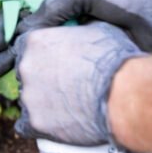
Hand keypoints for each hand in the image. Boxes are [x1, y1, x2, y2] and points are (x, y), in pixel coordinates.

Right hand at [0, 0, 151, 77]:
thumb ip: (53, 6)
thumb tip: (25, 31)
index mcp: (58, 0)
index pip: (20, 12)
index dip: (3, 28)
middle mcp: (64, 21)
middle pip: (25, 39)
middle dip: (5, 54)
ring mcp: (77, 42)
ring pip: (40, 59)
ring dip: (21, 70)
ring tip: (8, 84)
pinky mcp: (91, 61)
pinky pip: (62, 73)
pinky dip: (47, 82)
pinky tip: (37, 93)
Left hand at [12, 22, 145, 145]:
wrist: (126, 96)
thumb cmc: (117, 60)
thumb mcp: (99, 28)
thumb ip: (79, 28)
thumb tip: (81, 26)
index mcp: (35, 40)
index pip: (25, 46)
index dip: (42, 55)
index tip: (57, 63)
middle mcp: (25, 66)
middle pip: (26, 73)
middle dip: (42, 78)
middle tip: (66, 86)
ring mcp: (28, 95)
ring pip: (28, 99)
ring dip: (43, 102)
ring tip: (69, 107)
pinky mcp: (35, 122)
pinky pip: (25, 126)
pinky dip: (37, 126)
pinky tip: (52, 126)